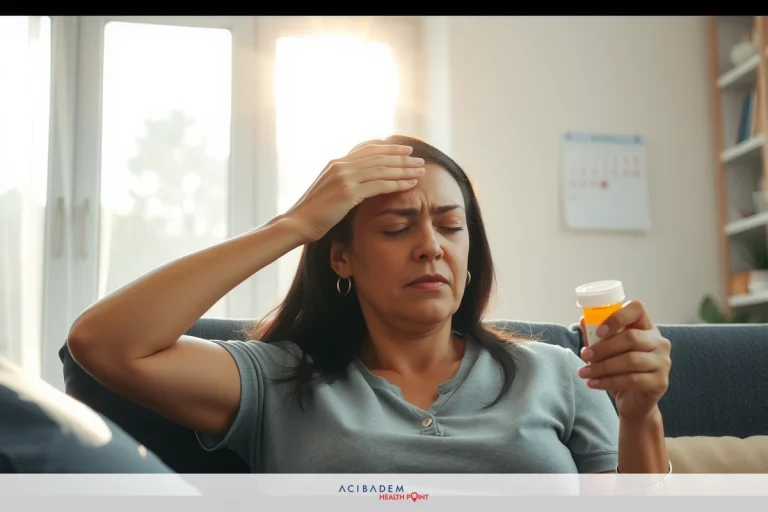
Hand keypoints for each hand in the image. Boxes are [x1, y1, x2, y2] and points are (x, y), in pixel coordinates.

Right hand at [283, 144, 425, 243]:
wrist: (297, 223)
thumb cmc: (312, 213)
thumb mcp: (327, 190)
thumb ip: (342, 182)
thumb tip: (357, 184)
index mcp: (336, 163)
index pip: (367, 148)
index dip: (388, 148)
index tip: (405, 149)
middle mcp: (341, 165)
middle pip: (378, 156)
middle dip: (402, 157)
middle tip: (419, 159)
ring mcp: (344, 178)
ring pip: (382, 169)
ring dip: (404, 169)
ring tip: (421, 171)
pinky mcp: (348, 192)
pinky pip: (379, 185)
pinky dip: (397, 183)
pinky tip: (410, 184)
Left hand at [577, 300, 671, 421]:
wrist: (634, 402)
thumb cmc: (620, 371)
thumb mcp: (606, 351)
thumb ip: (597, 336)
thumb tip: (584, 320)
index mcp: (645, 328)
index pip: (637, 309)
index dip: (617, 317)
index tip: (598, 331)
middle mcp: (659, 342)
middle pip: (631, 338)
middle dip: (603, 347)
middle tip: (585, 356)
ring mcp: (663, 362)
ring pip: (630, 360)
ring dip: (602, 367)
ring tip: (584, 373)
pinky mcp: (660, 382)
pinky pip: (632, 380)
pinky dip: (608, 381)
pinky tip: (594, 384)